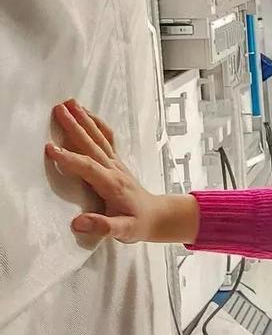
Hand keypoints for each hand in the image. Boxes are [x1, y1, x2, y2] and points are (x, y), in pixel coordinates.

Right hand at [45, 99, 176, 244]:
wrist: (157, 216)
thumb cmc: (138, 224)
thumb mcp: (124, 231)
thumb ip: (103, 226)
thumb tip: (78, 223)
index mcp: (112, 185)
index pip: (89, 167)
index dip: (70, 158)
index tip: (50, 148)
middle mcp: (114, 169)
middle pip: (92, 145)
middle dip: (74, 127)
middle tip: (57, 111)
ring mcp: (116, 163)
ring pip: (98, 137)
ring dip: (83, 119)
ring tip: (68, 103)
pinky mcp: (115, 161)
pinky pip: (106, 138)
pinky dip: (96, 124)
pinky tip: (85, 113)